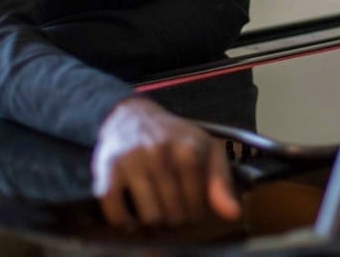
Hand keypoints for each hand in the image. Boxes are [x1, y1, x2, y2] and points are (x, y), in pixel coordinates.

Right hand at [93, 97, 240, 227]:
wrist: (132, 116)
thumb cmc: (174, 137)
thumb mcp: (207, 149)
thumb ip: (221, 181)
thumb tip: (232, 213)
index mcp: (188, 148)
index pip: (197, 204)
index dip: (196, 212)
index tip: (192, 206)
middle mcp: (159, 153)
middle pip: (174, 214)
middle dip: (175, 218)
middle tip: (172, 208)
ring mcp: (132, 161)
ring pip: (149, 217)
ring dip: (153, 222)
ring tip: (155, 210)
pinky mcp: (108, 169)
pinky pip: (116, 212)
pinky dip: (124, 222)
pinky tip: (131, 216)